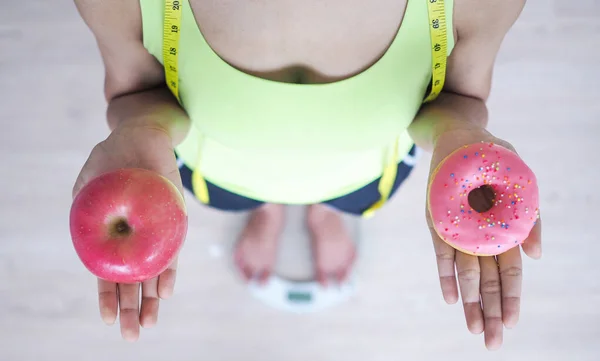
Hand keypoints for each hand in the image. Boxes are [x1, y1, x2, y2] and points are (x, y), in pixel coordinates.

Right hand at [73, 122, 184, 340]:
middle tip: (132, 336)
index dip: (108, 297)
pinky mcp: (174, 223)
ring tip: (150, 324)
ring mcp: (155, 233)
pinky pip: (172, 250)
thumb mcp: (93, 179)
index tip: (108, 319)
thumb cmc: (114, 156)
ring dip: (151, 299)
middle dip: (131, 309)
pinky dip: (169, 269)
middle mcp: (133, 239)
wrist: (146, 134)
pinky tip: (167, 289)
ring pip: (152, 272)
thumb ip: (87, 207)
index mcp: (109, 237)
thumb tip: (90, 233)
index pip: (107, 274)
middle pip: (131, 280)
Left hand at [426, 127, 541, 349]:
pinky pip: (441, 252)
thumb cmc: (494, 159)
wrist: (461, 136)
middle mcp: (481, 237)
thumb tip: (537, 256)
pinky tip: (450, 298)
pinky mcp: (438, 223)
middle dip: (491, 313)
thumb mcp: (519, 183)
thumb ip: (530, 219)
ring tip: (474, 330)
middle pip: (489, 281)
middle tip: (491, 343)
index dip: (511, 299)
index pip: (510, 273)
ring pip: (467, 273)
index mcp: (505, 231)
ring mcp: (459, 232)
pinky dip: (446, 275)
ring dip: (470, 301)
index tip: (511, 325)